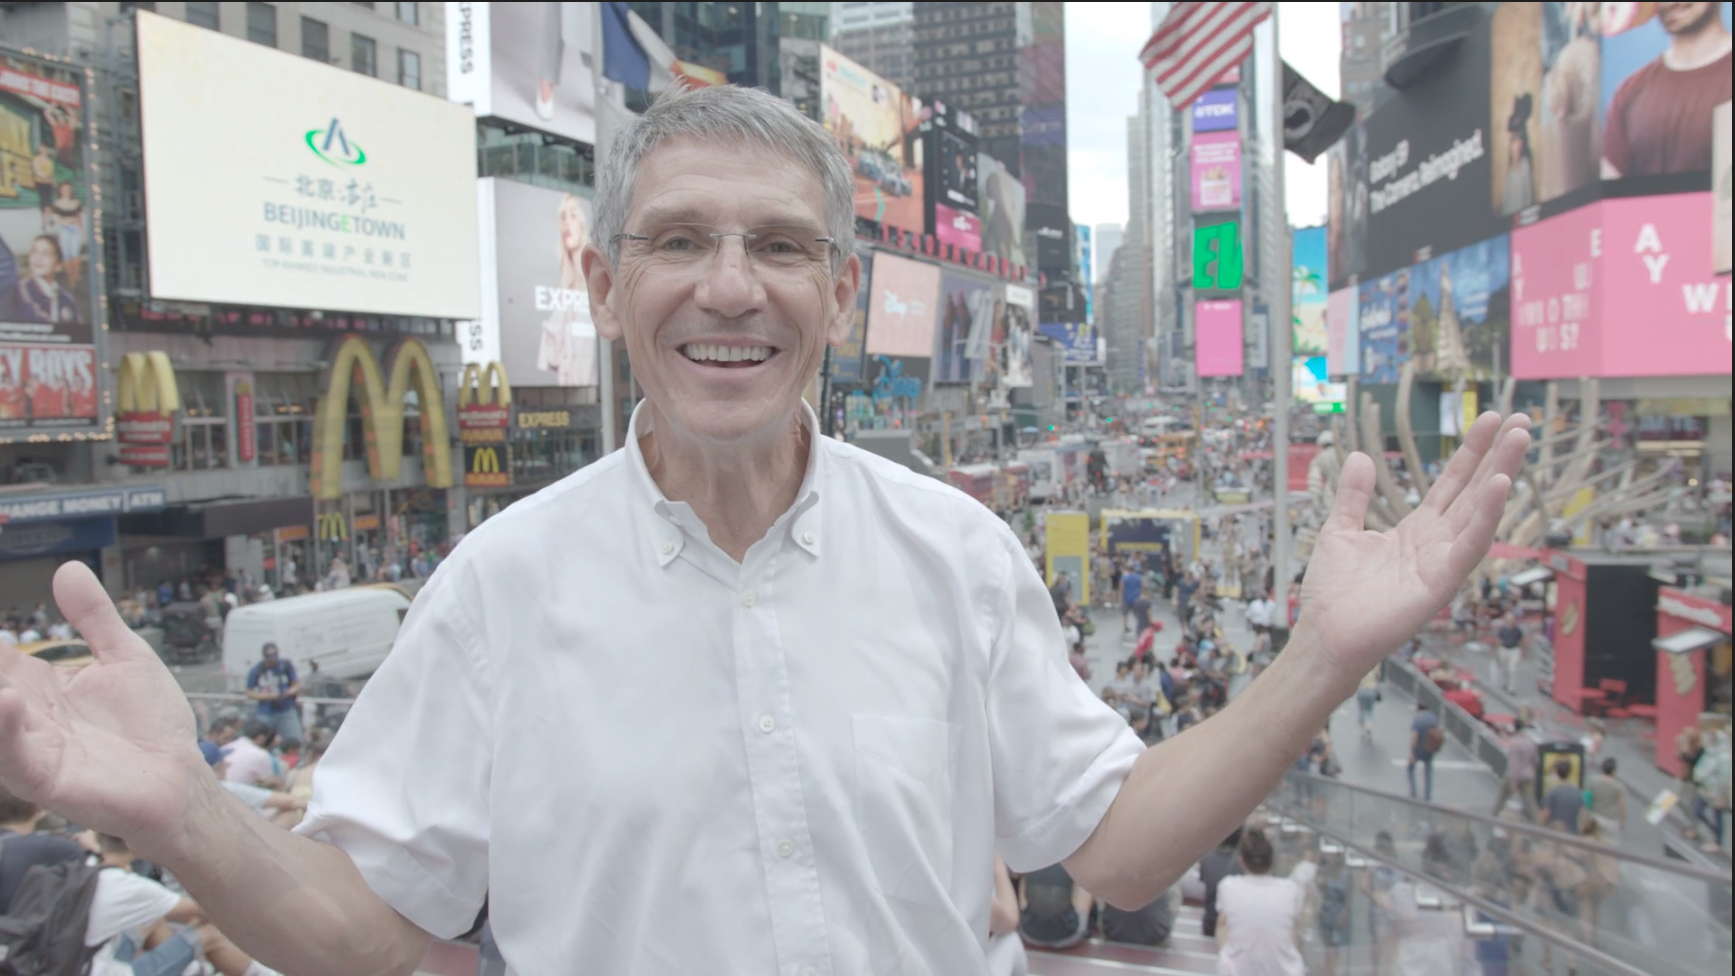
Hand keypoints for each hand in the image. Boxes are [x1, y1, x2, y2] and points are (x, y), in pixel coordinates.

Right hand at [0, 562, 204, 853]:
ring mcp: (32, 746)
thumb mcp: (123, 656)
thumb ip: (93, 617)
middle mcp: (24, 715)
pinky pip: (15, 755)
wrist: (179, 778)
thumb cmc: (150, 723)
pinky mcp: (46, 777)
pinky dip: (5, 729)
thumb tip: (67, 568)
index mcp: (38, 686)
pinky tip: (7, 700)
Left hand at [1299, 412, 1529, 678]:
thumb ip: (1354, 496)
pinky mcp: (1440, 584)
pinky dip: (1486, 517)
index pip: (1452, 485)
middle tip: (1521, 420)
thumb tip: (1360, 457)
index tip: (1487, 419)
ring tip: (1518, 440)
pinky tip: (1500, 486)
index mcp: (1416, 531)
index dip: (1470, 453)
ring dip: (1501, 475)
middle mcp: (1436, 544)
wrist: (1324, 636)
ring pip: (1480, 513)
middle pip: (1473, 493)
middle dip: (1497, 457)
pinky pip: (1469, 546)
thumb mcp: (1341, 530)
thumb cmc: (1334, 594)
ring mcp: (1441, 564)